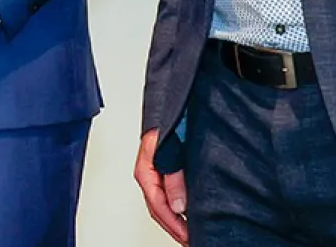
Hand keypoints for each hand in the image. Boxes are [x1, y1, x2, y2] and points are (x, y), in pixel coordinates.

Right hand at [135, 128, 188, 243]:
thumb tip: (178, 206)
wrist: (174, 104)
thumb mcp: (172, 149)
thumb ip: (173, 176)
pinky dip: (176, 211)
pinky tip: (187, 216)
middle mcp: (148, 173)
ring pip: (160, 204)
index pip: (157, 204)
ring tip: (189, 234)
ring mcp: (155, 173)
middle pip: (157, 209)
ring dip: (174, 222)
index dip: (174, 224)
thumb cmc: (171, 120)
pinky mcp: (164, 170)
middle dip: (173, 228)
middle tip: (190, 241)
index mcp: (145, 169)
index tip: (188, 236)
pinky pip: (166, 196)